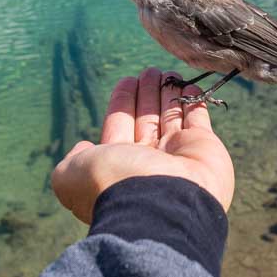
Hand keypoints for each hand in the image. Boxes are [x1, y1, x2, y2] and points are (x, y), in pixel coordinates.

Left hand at [51, 67, 234, 223]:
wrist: (163, 205)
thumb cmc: (115, 185)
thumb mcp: (72, 175)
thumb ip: (72, 159)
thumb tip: (82, 147)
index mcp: (119, 163)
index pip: (120, 124)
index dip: (123, 102)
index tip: (127, 80)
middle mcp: (148, 159)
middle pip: (146, 118)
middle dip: (146, 94)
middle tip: (150, 71)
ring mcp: (177, 154)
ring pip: (171, 116)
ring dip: (169, 93)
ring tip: (168, 72)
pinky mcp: (204, 147)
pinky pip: (197, 119)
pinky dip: (193, 102)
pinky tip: (188, 86)